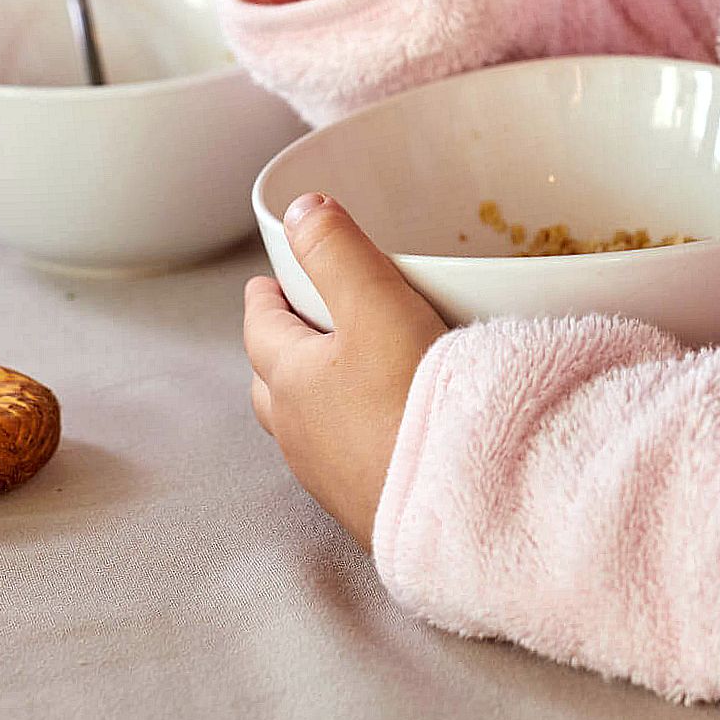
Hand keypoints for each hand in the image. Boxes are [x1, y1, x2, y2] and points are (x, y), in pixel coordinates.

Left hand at [243, 193, 447, 547]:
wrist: (458, 509)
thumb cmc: (413, 407)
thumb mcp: (376, 306)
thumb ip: (337, 252)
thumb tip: (300, 210)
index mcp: (289, 381)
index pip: (260, 328)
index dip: (264, 299)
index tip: (267, 282)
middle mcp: (298, 434)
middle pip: (272, 381)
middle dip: (281, 347)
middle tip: (302, 322)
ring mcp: (330, 477)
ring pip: (305, 424)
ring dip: (315, 395)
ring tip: (347, 374)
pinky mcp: (367, 505)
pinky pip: (344, 459)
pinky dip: (351, 432)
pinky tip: (386, 430)